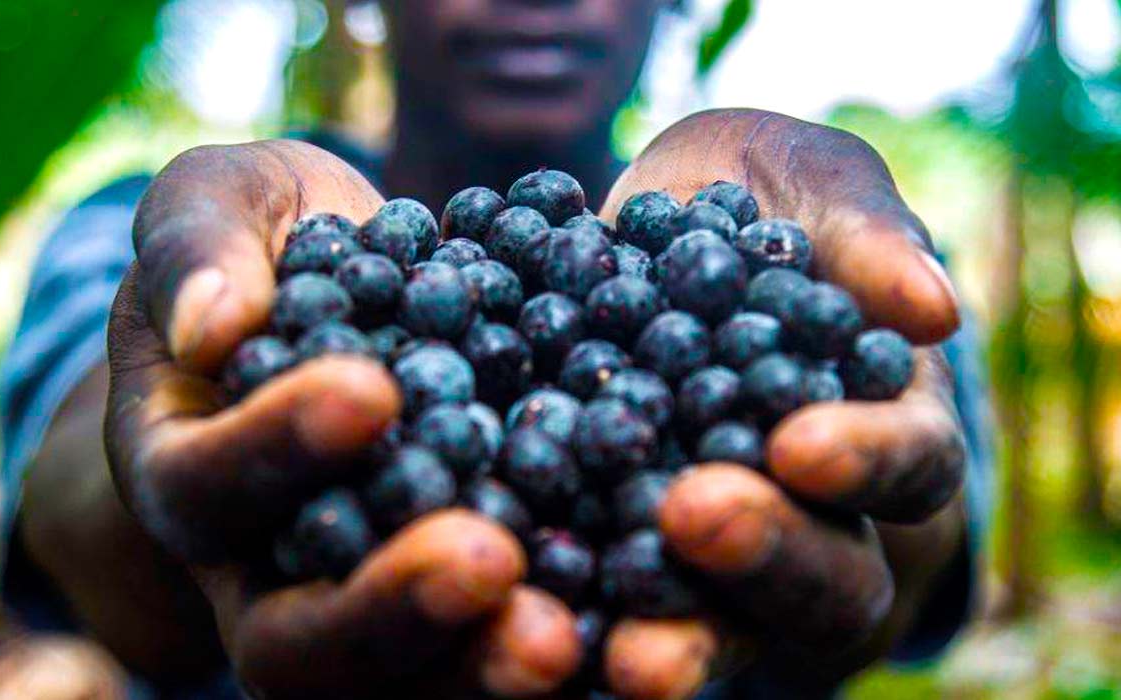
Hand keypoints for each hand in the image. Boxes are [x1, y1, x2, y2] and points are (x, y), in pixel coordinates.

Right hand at [103, 141, 580, 697]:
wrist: (348, 290)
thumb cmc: (271, 240)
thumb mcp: (219, 205)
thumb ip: (199, 248)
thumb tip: (211, 326)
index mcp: (186, 472)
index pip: (207, 486)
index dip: (274, 451)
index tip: (370, 390)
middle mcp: (265, 568)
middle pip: (296, 643)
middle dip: (390, 609)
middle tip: (486, 561)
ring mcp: (361, 599)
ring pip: (401, 682)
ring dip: (478, 667)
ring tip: (563, 637)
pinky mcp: (458, 600)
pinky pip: (492, 645)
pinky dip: (567, 646)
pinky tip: (638, 624)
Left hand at [597, 109, 967, 694]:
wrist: (644, 224)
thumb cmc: (755, 192)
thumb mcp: (807, 180)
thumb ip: (862, 232)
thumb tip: (929, 307)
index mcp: (884, 426)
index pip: (909, 461)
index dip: (865, 459)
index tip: (799, 444)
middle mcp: (814, 513)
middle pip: (822, 573)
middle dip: (763, 553)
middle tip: (695, 517)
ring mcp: (715, 550)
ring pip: (720, 619)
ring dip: (677, 635)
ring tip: (627, 653)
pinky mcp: (620, 556)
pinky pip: (607, 605)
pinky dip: (576, 618)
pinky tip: (529, 623)